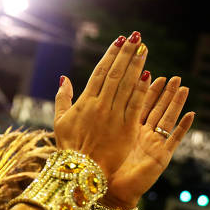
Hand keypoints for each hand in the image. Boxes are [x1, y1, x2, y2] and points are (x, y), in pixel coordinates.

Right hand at [54, 32, 149, 176]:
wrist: (82, 171)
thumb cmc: (69, 147)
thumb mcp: (60, 121)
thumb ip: (63, 98)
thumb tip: (64, 78)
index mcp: (85, 102)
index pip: (100, 72)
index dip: (111, 55)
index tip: (120, 41)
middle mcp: (100, 106)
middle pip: (116, 74)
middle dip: (126, 54)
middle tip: (136, 38)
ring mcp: (114, 116)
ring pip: (127, 86)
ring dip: (137, 66)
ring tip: (144, 49)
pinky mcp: (126, 129)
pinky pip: (136, 105)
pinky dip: (142, 89)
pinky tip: (149, 75)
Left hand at [104, 76, 194, 208]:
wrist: (108, 191)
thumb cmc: (100, 166)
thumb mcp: (94, 135)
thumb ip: (93, 116)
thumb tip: (87, 97)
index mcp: (126, 128)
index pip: (135, 103)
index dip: (142, 88)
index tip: (147, 71)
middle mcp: (142, 134)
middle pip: (155, 109)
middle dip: (163, 92)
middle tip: (171, 76)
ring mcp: (153, 145)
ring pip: (167, 119)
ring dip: (175, 104)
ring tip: (182, 88)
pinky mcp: (160, 157)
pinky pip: (174, 140)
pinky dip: (183, 127)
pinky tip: (191, 114)